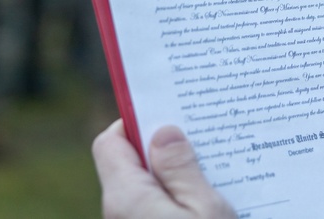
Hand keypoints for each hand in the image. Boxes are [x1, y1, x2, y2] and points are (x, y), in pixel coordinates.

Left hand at [92, 119, 236, 218]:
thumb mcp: (205, 210)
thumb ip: (181, 169)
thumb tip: (164, 132)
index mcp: (126, 197)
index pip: (110, 142)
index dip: (135, 123)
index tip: (169, 114)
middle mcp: (119, 212)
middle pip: (130, 164)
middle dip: (163, 148)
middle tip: (200, 141)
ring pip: (146, 187)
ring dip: (174, 177)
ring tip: (212, 172)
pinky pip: (154, 207)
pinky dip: (175, 199)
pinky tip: (207, 202)